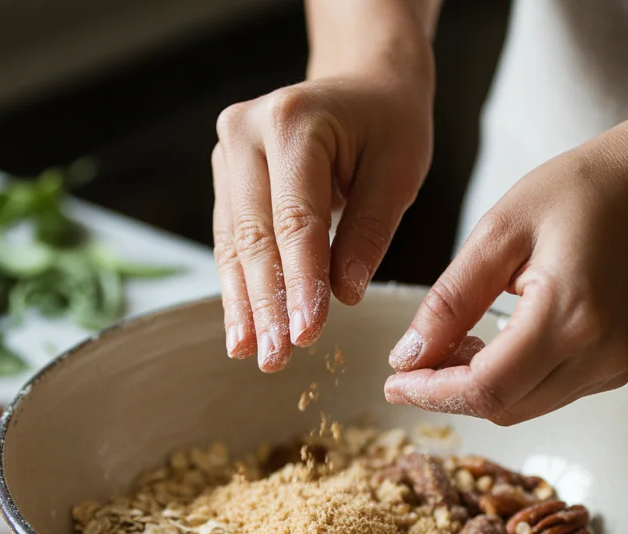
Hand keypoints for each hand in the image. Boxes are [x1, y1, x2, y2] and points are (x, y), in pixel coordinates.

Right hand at [212, 72, 432, 370]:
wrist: (363, 81)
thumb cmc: (388, 123)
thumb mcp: (400, 170)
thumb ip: (371, 230)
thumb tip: (343, 294)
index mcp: (294, 121)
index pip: (296, 218)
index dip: (300, 282)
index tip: (307, 334)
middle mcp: (246, 130)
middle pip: (255, 234)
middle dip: (266, 304)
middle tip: (276, 358)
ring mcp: (228, 151)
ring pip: (233, 242)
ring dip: (244, 303)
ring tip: (254, 353)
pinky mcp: (226, 176)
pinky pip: (230, 239)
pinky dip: (239, 285)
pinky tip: (243, 328)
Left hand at [383, 133, 627, 423]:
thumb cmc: (574, 195)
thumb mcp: (497, 234)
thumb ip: (450, 301)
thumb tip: (407, 358)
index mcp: (569, 315)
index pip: (488, 386)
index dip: (433, 392)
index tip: (392, 382)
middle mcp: (597, 354)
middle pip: (503, 406)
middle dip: (448, 392)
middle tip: (410, 362)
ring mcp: (610, 366)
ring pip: (521, 406)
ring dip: (474, 387)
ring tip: (448, 343)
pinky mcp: (611, 368)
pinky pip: (543, 394)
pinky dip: (504, 381)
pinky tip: (485, 344)